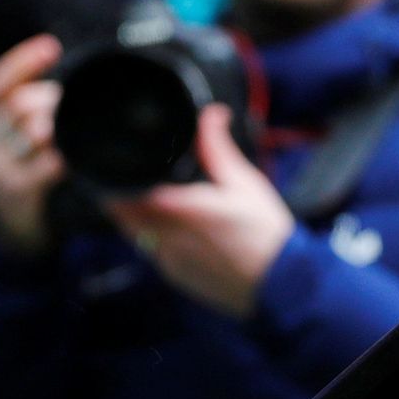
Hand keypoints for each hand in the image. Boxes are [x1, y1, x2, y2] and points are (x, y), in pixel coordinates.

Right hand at [0, 34, 66, 255]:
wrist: (8, 214)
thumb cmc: (28, 160)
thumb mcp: (20, 129)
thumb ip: (41, 104)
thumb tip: (81, 78)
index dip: (22, 61)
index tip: (51, 46)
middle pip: (16, 106)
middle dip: (47, 100)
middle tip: (68, 105)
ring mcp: (0, 165)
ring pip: (29, 133)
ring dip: (53, 127)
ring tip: (65, 129)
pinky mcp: (16, 188)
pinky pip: (41, 168)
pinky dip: (58, 159)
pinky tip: (70, 158)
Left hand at [106, 105, 294, 318]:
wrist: (283, 285)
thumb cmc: (266, 232)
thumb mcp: (243, 182)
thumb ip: (217, 148)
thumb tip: (211, 113)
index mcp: (179, 209)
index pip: (123, 196)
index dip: (115, 182)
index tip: (118, 169)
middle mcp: (166, 238)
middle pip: (122, 215)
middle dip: (123, 198)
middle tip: (135, 182)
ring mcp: (167, 261)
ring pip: (135, 235)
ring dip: (138, 220)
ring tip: (155, 204)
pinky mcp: (174, 277)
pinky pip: (152, 253)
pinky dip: (156, 240)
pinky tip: (177, 231)